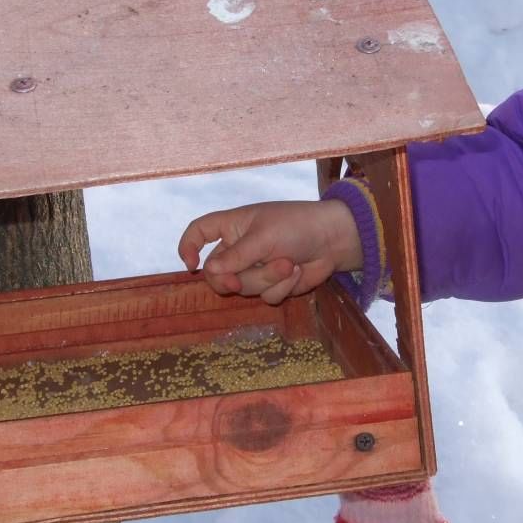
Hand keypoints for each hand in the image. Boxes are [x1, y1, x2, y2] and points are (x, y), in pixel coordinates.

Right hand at [177, 199, 362, 305]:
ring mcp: (255, 268)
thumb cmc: (296, 225)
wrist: (334, 240)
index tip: (191, 265)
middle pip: (217, 273)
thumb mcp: (263, 237)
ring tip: (288, 263)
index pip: (199, 231)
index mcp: (232, 226)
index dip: (188, 246)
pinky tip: (297, 271)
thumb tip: (208, 272)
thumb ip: (235, 256)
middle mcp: (239, 248)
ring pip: (244, 287)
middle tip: (235, 283)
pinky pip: (266, 296)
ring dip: (266, 278)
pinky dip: (281, 286)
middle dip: (228, 280)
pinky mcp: (273, 285)